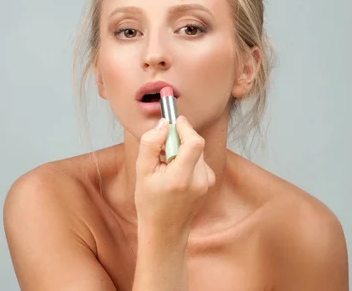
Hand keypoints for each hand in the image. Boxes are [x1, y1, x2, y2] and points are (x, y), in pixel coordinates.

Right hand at [134, 115, 215, 236]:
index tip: (172, 122)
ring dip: (182, 149)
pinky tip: (175, 172)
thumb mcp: (142, 172)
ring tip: (166, 164)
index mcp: (182, 177)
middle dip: (179, 138)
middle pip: (195, 143)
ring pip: (197, 150)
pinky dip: (187, 159)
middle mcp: (200, 179)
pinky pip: (199, 160)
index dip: (184, 127)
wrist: (165, 230)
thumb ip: (150, 144)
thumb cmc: (150, 203)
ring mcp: (208, 182)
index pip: (195, 142)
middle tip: (162, 148)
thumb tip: (163, 124)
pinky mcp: (210, 181)